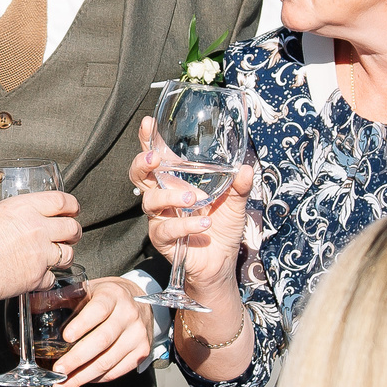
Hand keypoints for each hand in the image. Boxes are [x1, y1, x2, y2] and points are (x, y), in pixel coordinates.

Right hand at [0, 191, 81, 303]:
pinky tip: (38, 276)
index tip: (72, 208)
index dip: (71, 204)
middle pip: (72, 227)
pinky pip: (52, 278)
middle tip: (70, 233)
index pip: (61, 200)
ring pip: (68, 254)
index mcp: (22, 208)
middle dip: (74, 230)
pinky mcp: (36, 278)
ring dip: (64, 255)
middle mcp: (37, 230)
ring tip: (57, 255)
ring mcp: (39, 255)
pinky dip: (47, 278)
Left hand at [52, 276, 155, 386]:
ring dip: (83, 376)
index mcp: (112, 296)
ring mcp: (137, 335)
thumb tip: (34, 305)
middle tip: (59, 370)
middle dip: (77, 359)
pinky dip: (97, 379)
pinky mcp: (142, 351)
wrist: (140, 302)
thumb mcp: (89, 290)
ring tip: (64, 385)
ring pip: (108, 361)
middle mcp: (128, 315)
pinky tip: (82, 380)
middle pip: (102, 341)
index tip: (66, 337)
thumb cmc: (109, 298)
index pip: (98, 311)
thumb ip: (63, 298)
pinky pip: (117, 371)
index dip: (82, 325)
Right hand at [131, 117, 253, 296]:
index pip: (156, 158)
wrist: (221, 263)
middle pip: (139, 176)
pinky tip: (204, 225)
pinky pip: (166, 229)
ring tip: (194, 198)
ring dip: (170, 197)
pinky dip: (185, 225)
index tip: (149, 123)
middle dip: (142, 163)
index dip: (148, 140)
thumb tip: (246, 168)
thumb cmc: (222, 228)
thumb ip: (239, 185)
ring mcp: (160, 218)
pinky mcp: (163, 240)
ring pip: (150, 202)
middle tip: (156, 158)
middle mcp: (163, 197)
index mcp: (175, 182)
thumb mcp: (235, 202)